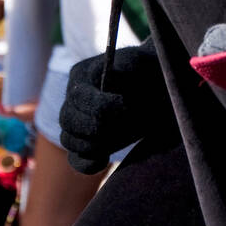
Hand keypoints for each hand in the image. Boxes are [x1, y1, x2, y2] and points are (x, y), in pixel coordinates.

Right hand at [59, 38, 172, 173]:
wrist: (156, 86)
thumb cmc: (147, 71)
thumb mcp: (139, 62)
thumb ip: (124, 68)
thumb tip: (112, 79)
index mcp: (81, 76)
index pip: (78, 97)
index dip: (99, 105)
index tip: (124, 105)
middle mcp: (72, 101)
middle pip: (69, 121)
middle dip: (97, 126)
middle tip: (125, 122)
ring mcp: (76, 123)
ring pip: (70, 141)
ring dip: (96, 143)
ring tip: (124, 133)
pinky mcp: (87, 143)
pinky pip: (77, 160)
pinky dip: (88, 163)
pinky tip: (104, 160)